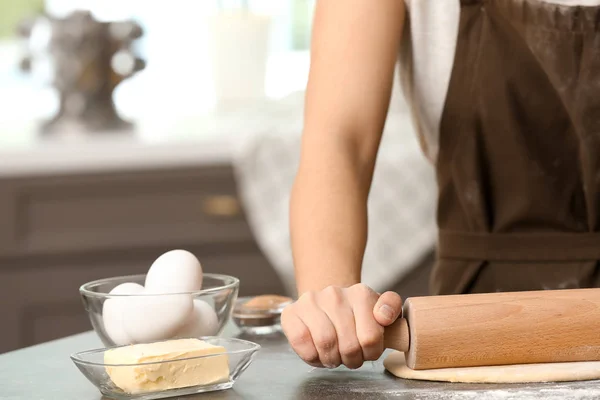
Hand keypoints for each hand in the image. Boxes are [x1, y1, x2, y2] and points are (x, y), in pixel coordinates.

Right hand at [281, 284, 401, 368]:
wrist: (327, 306)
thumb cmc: (356, 316)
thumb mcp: (380, 311)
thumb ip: (390, 308)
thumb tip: (383, 316)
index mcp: (361, 293)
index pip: (371, 337)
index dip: (371, 353)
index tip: (368, 350)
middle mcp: (335, 293)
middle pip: (349, 345)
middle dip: (352, 359)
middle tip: (351, 357)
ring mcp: (311, 301)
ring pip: (325, 343)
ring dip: (332, 359)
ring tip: (335, 356)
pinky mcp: (291, 313)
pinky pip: (302, 342)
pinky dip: (312, 356)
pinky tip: (318, 352)